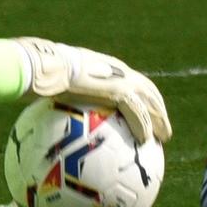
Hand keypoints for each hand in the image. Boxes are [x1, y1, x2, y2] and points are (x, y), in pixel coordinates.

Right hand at [14, 37, 171, 143]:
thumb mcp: (55, 83)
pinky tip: (146, 140)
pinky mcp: (118, 91)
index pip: (131, 80)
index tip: (144, 109)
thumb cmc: (42, 72)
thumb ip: (61, 95)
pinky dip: (143, 127)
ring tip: (164, 137)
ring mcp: (120, 79)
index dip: (141, 95)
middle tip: (162, 125)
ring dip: (159, 120)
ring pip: (149, 102)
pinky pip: (137, 113)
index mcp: (106, 66)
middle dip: (157, 107)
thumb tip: (49, 111)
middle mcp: (118, 70)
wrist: (45, 66)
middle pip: (147, 90)